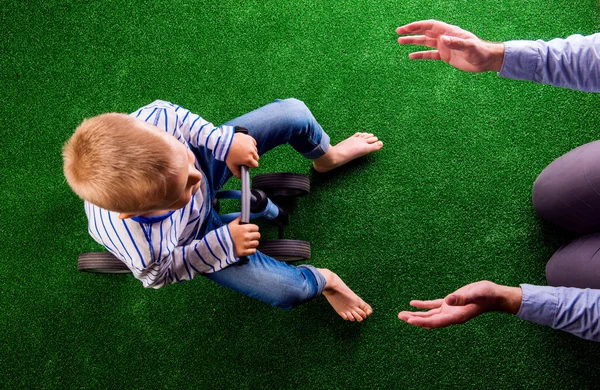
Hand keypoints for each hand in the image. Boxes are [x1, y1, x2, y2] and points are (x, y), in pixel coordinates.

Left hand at [226, 133, 258, 177]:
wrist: (224, 143)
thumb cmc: (228, 154)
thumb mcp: (232, 166)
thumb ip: (237, 173)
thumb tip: (241, 177)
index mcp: (248, 159)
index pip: (255, 165)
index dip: (251, 165)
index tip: (246, 163)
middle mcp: (251, 152)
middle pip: (256, 158)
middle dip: (251, 158)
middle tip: (244, 157)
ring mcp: (251, 144)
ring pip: (255, 150)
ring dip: (251, 151)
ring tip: (242, 150)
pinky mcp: (250, 138)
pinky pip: (254, 143)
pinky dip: (250, 145)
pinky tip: (244, 145)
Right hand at [228, 217, 259, 256]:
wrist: (219, 244)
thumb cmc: (225, 233)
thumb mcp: (231, 224)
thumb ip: (238, 220)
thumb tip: (242, 217)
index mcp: (244, 229)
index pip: (256, 228)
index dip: (254, 229)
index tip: (252, 230)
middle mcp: (246, 236)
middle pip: (258, 235)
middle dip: (255, 235)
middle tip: (251, 236)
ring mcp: (246, 245)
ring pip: (256, 243)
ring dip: (253, 243)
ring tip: (249, 242)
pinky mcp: (244, 252)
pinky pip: (253, 251)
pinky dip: (252, 250)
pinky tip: (248, 248)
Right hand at [396, 20, 504, 72]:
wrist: (486, 60)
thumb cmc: (480, 52)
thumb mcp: (469, 47)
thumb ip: (456, 43)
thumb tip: (442, 39)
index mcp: (449, 32)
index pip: (430, 26)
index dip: (417, 26)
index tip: (405, 28)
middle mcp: (445, 37)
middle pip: (425, 31)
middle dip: (411, 31)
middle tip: (398, 32)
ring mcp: (444, 46)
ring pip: (425, 42)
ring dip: (413, 41)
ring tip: (400, 41)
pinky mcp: (445, 56)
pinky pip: (430, 54)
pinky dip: (420, 55)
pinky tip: (411, 57)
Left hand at [397, 281, 521, 328]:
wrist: (494, 295)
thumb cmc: (486, 295)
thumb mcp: (475, 294)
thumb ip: (462, 298)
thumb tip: (448, 300)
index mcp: (456, 317)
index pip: (435, 322)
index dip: (422, 322)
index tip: (410, 320)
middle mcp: (450, 316)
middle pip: (429, 320)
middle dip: (414, 319)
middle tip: (400, 316)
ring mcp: (450, 310)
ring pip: (429, 315)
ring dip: (416, 314)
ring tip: (402, 314)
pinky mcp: (450, 303)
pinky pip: (433, 306)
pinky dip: (423, 305)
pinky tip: (413, 303)